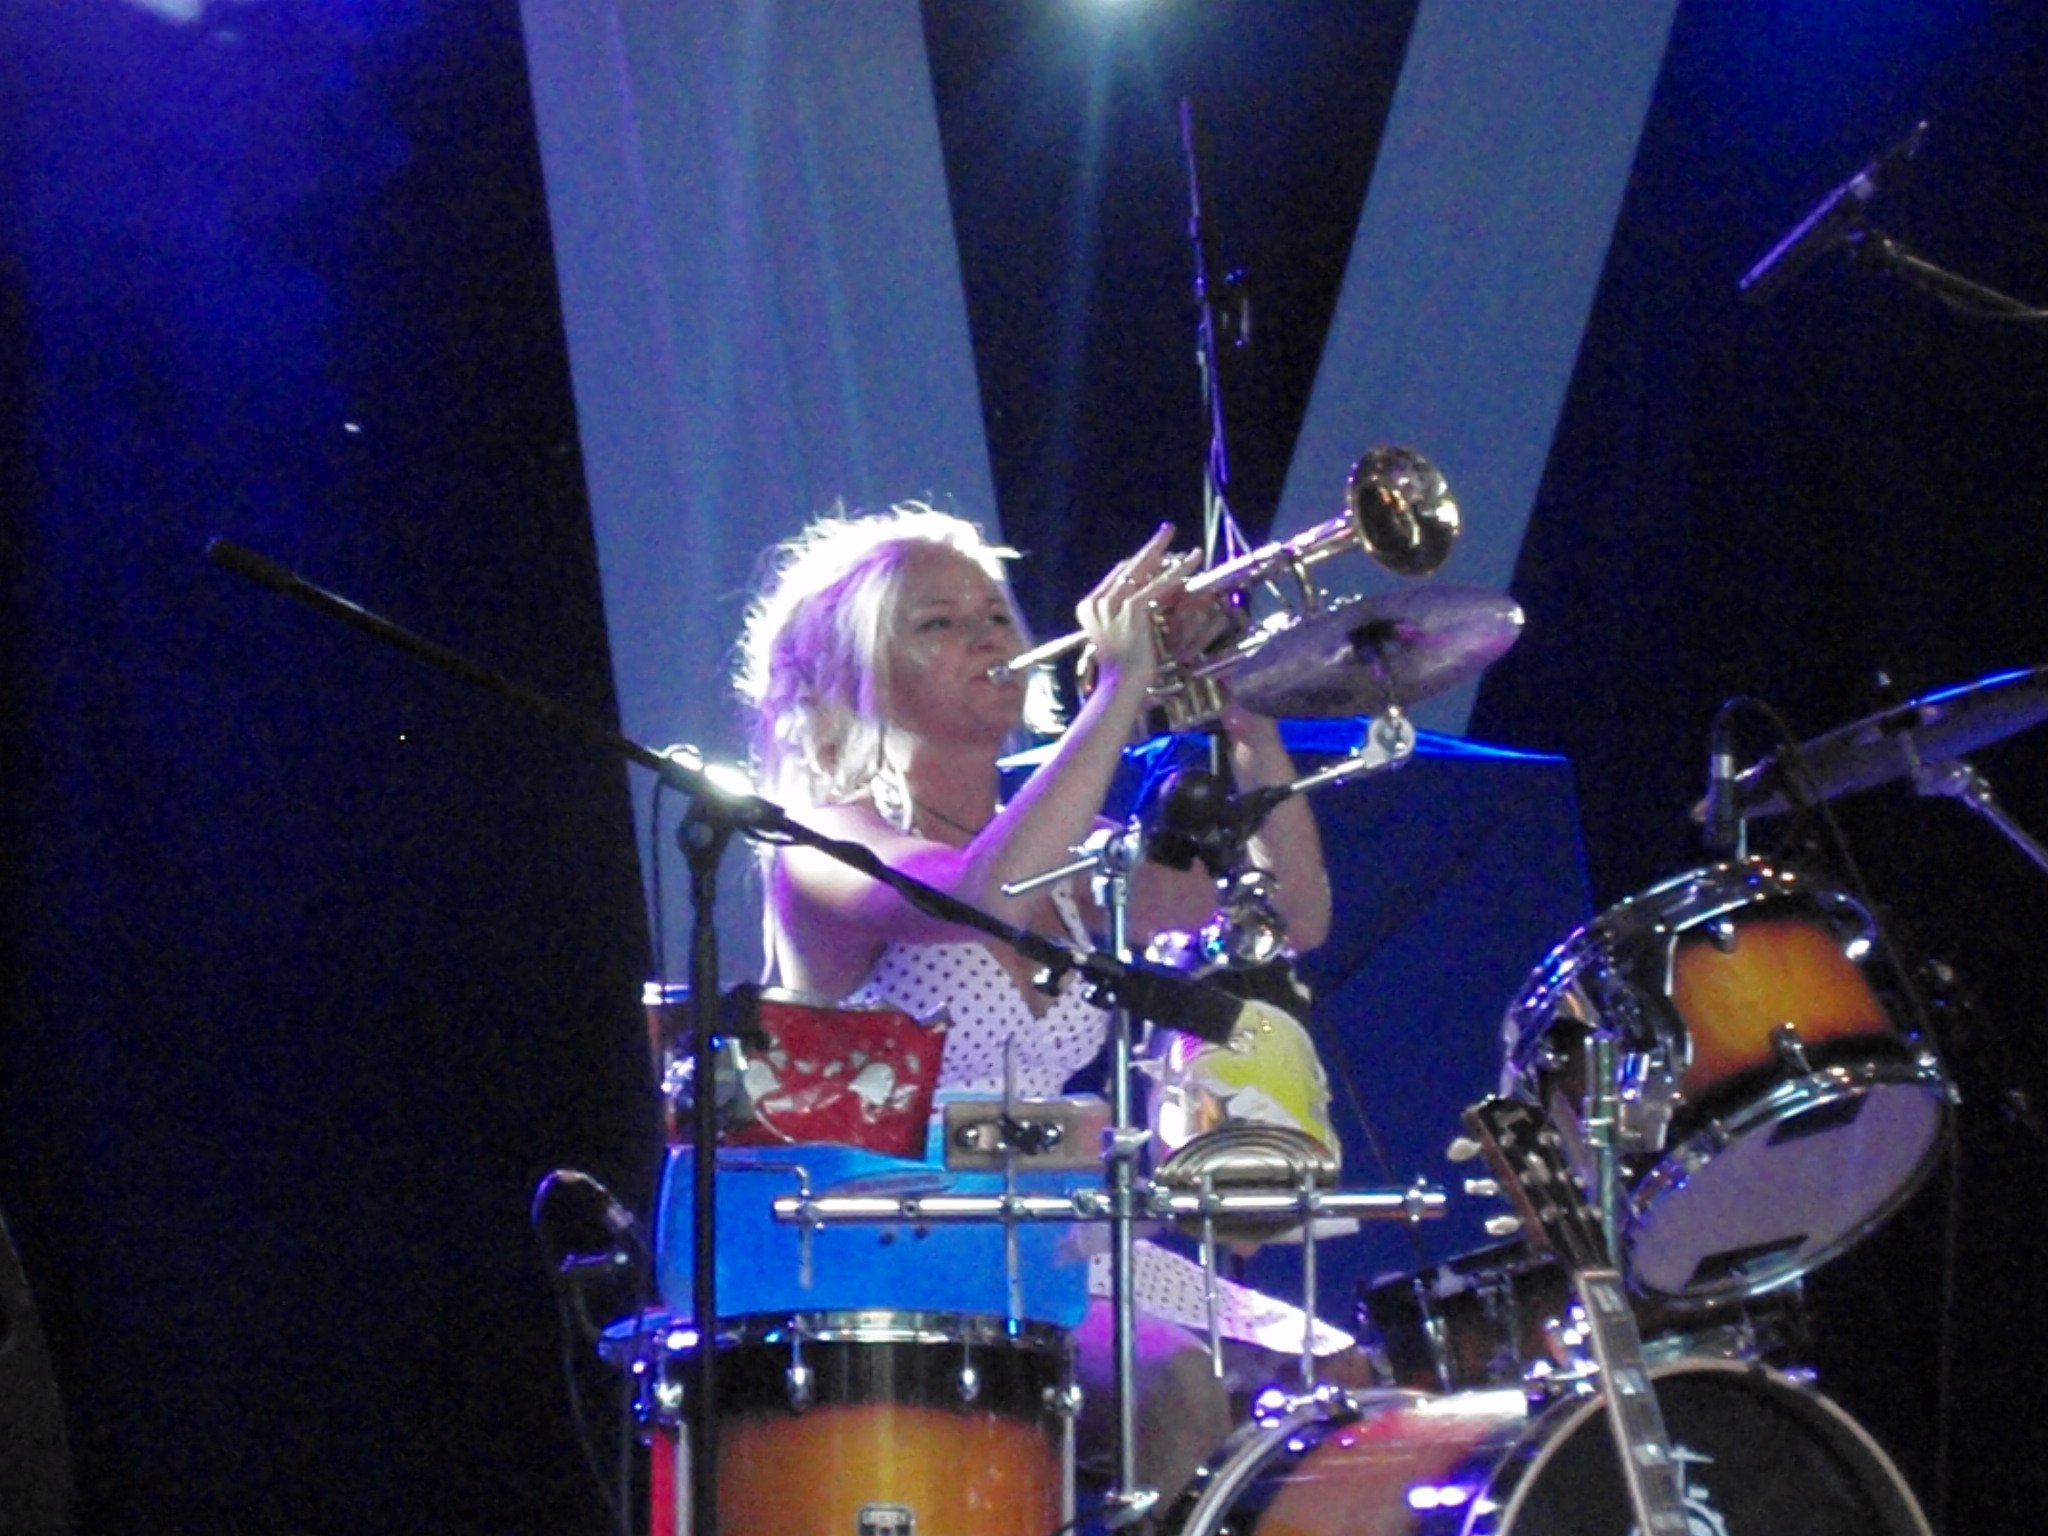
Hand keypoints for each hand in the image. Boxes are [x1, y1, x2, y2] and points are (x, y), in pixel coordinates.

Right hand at [1075, 524, 1200, 696]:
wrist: (1121, 686)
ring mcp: (1112, 603)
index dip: (1142, 561)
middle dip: (1153, 547)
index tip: (1159, 552)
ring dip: (1170, 556)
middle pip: (1130, 566)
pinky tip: (1193, 563)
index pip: (1118, 574)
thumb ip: (1125, 613)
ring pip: (1146, 571)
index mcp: (1088, 606)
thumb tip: (1147, 593)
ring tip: (1190, 550)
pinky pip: (1159, 584)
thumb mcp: (1119, 634)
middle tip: (1169, 530)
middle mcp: (1097, 601)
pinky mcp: (1132, 608)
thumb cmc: (1123, 669)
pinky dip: (1179, 572)